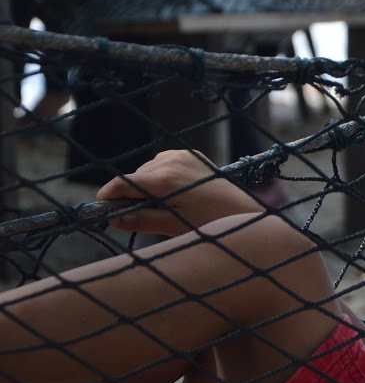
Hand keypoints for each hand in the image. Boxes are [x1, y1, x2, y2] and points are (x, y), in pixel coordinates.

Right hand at [96, 150, 262, 235]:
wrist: (246, 213)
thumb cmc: (211, 224)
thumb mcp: (173, 227)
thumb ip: (141, 220)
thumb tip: (112, 219)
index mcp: (164, 179)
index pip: (122, 183)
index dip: (108, 196)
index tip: (101, 208)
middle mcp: (170, 161)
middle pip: (134, 177)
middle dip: (130, 194)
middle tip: (140, 215)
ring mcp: (182, 155)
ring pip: (147, 170)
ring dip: (147, 186)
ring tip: (164, 206)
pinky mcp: (192, 155)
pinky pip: (164, 165)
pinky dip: (161, 177)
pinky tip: (175, 193)